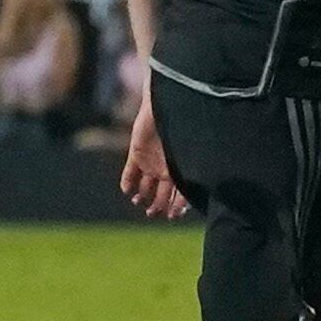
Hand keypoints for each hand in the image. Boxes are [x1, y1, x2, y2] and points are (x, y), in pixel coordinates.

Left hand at [120, 85, 188, 219]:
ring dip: (142, 196)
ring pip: (145, 185)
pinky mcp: (136, 153)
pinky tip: (127, 191)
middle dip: (158, 205)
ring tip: (139, 201)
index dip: (178, 206)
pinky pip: (129, 172)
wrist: (168, 104)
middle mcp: (166, 167)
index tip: (173, 216)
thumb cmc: (184, 128)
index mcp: (182, 169)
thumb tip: (193, 199)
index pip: (180, 193)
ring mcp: (150, 161)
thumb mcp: (188, 155)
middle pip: (162, 193)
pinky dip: (127, 182)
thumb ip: (189, 176)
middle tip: (153, 213)